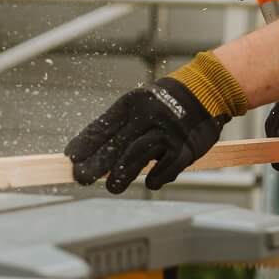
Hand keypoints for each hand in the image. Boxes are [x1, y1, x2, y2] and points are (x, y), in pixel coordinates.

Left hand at [66, 79, 223, 193]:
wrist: (206, 92)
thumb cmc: (166, 103)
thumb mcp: (141, 106)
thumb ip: (122, 128)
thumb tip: (93, 153)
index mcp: (132, 104)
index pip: (103, 126)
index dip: (85, 143)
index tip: (71, 157)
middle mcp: (148, 115)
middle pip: (116, 143)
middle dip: (96, 163)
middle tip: (81, 178)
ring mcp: (167, 131)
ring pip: (137, 155)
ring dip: (122, 175)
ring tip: (112, 187)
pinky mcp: (185, 147)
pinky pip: (166, 168)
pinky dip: (156, 178)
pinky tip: (149, 183)